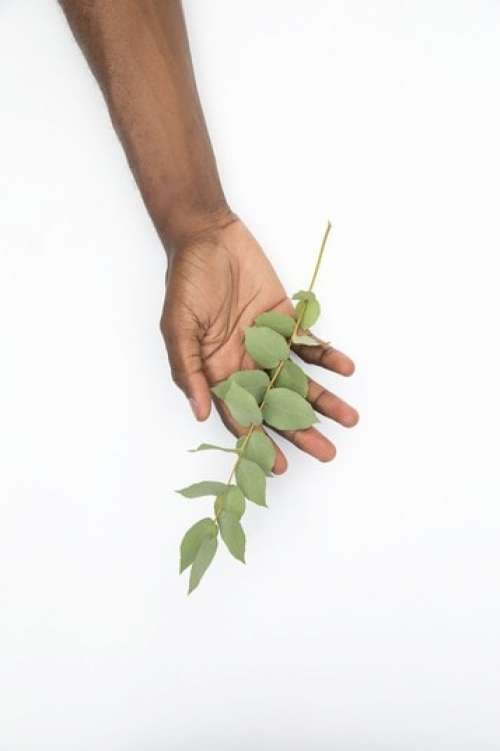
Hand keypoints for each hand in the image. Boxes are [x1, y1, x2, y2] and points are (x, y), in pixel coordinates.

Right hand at [160, 215, 357, 472]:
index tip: (280, 465)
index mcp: (217, 372)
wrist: (209, 237)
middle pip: (276, 405)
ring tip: (348, 419)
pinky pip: (310, 344)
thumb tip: (202, 414)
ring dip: (323, 400)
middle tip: (326, 452)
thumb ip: (188, 370)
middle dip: (301, 430)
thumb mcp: (178, 327)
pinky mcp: (286, 322)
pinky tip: (345, 369)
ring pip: (299, 380)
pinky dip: (327, 356)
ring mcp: (268, 344)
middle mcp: (245, 364)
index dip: (260, 442)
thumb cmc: (187, 281)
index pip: (241, 415)